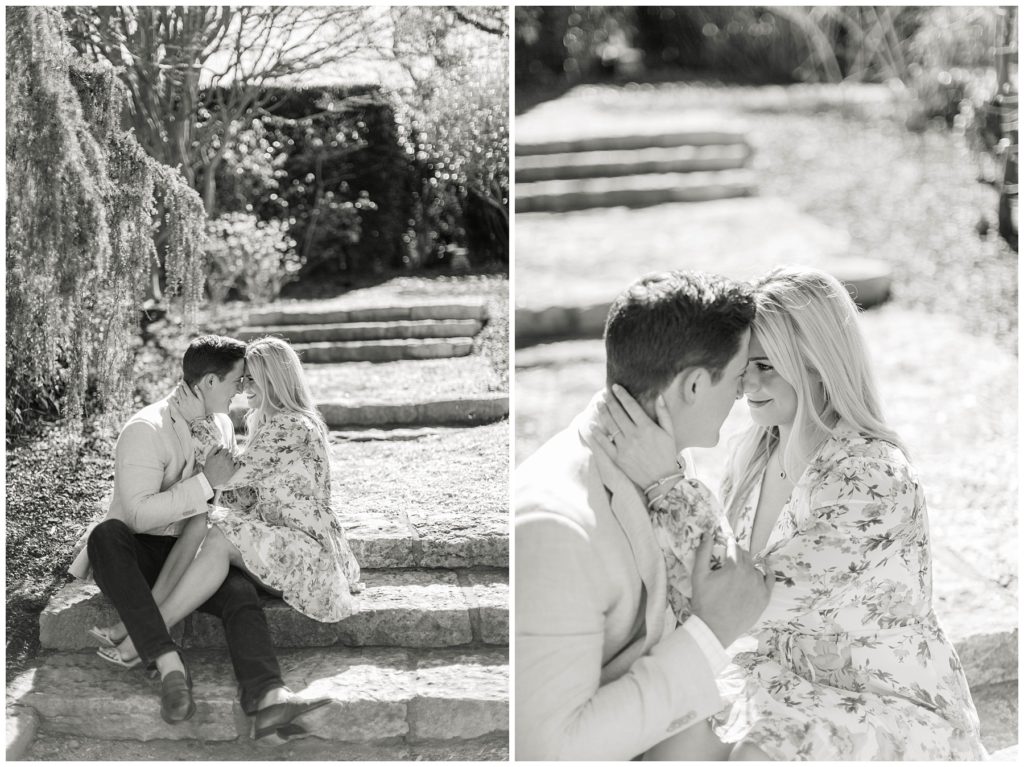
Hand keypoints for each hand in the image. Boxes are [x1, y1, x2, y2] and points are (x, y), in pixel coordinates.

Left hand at [170, 380, 205, 423]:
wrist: (197, 419)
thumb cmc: (201, 409)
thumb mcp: (202, 400)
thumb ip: (199, 392)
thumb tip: (195, 386)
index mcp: (191, 397)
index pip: (186, 388)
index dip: (184, 384)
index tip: (183, 381)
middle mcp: (185, 399)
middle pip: (181, 391)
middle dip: (180, 386)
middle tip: (179, 384)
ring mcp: (181, 404)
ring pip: (178, 395)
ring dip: (177, 391)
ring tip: (177, 388)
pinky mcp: (179, 408)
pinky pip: (175, 402)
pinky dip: (173, 399)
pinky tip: (171, 397)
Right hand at [202, 446, 237, 487]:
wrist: (209, 479)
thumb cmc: (208, 468)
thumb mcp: (209, 457)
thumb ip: (214, 449)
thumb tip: (221, 444)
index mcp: (221, 456)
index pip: (226, 450)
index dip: (223, 452)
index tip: (221, 455)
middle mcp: (227, 460)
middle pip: (230, 454)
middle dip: (226, 456)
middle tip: (222, 460)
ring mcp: (230, 465)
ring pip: (233, 459)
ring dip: (230, 461)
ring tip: (224, 465)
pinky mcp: (233, 471)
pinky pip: (238, 465)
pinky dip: (237, 464)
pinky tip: (233, 465)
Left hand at [591, 384, 679, 488]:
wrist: (662, 480)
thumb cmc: (667, 454)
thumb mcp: (670, 433)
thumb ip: (664, 414)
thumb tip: (659, 396)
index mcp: (647, 427)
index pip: (631, 406)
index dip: (622, 395)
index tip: (615, 387)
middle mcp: (634, 435)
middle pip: (618, 413)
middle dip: (610, 402)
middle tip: (604, 394)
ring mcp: (625, 447)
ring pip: (610, 425)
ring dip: (603, 413)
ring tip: (598, 405)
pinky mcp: (618, 458)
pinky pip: (604, 443)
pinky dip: (597, 434)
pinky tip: (592, 426)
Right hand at [690, 533, 772, 647]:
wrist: (714, 628)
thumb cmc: (704, 602)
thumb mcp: (698, 575)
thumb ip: (703, 552)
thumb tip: (707, 535)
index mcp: (735, 566)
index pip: (734, 546)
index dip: (728, 543)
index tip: (724, 542)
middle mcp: (750, 574)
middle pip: (746, 556)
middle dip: (737, 554)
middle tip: (729, 559)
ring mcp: (759, 587)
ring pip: (756, 568)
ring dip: (748, 566)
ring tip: (739, 572)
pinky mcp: (764, 598)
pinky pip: (769, 580)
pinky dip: (765, 574)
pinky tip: (762, 572)